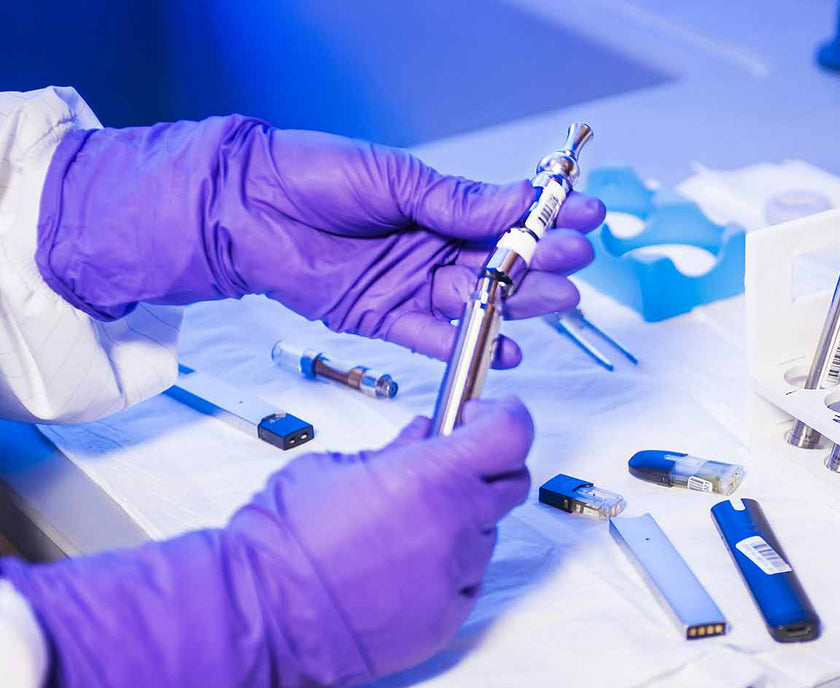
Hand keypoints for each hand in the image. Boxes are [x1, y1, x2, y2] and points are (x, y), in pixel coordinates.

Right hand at [1, 399, 530, 687]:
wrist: (259, 614)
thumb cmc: (283, 538)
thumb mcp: (333, 467)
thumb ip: (395, 450)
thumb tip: (426, 434)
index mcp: (430, 477)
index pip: (512, 433)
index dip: (505, 417)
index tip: (485, 415)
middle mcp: (455, 525)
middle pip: (512, 483)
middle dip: (486, 468)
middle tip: (446, 467)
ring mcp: (455, 575)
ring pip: (485, 534)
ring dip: (460, 521)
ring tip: (401, 529)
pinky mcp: (448, 618)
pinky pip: (466, 580)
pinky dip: (445, 568)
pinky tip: (398, 568)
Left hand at [36, 117, 605, 366]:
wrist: (245, 209)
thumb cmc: (313, 177)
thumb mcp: (394, 178)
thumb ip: (456, 201)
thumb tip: (517, 203)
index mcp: (437, 206)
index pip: (505, 216)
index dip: (546, 218)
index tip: (586, 215)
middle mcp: (430, 247)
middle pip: (500, 264)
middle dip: (542, 264)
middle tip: (577, 264)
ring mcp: (411, 285)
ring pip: (477, 301)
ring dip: (519, 304)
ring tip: (559, 303)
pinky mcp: (385, 319)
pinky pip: (436, 337)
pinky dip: (470, 345)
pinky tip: (508, 349)